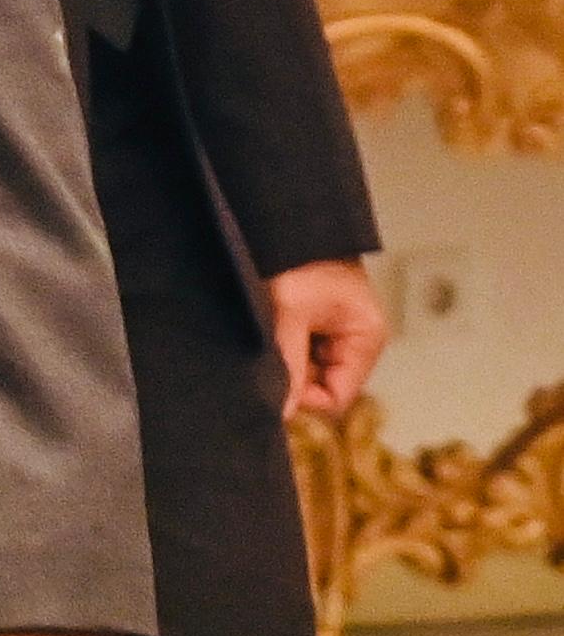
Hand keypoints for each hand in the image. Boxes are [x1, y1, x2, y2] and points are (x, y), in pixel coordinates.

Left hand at [270, 258, 387, 417]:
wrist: (291, 223)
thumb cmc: (299, 259)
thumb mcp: (290, 313)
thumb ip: (288, 362)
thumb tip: (282, 412)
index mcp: (365, 339)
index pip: (337, 397)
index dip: (305, 397)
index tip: (276, 380)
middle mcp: (356, 342)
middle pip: (319, 385)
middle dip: (292, 374)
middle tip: (270, 345)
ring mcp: (336, 334)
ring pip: (305, 369)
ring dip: (284, 357)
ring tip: (271, 327)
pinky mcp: (316, 325)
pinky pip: (297, 351)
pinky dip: (281, 344)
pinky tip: (271, 324)